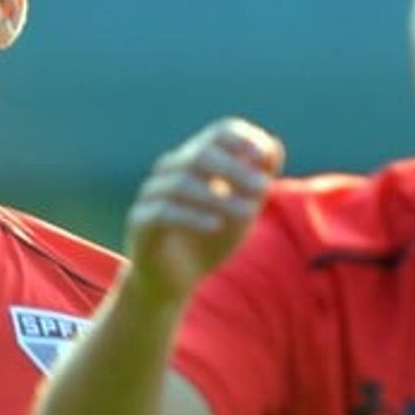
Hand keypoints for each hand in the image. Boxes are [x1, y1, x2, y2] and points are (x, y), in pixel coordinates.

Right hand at [124, 118, 283, 306]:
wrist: (174, 281)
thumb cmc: (210, 240)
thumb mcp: (242, 212)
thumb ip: (257, 182)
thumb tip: (274, 148)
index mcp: (197, 159)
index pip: (220, 133)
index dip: (242, 140)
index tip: (262, 158)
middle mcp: (170, 169)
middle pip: (201, 154)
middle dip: (235, 170)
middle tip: (261, 189)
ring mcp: (151, 193)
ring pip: (182, 182)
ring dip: (220, 197)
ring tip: (247, 213)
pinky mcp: (140, 221)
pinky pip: (164, 211)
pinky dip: (193, 216)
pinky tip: (216, 226)